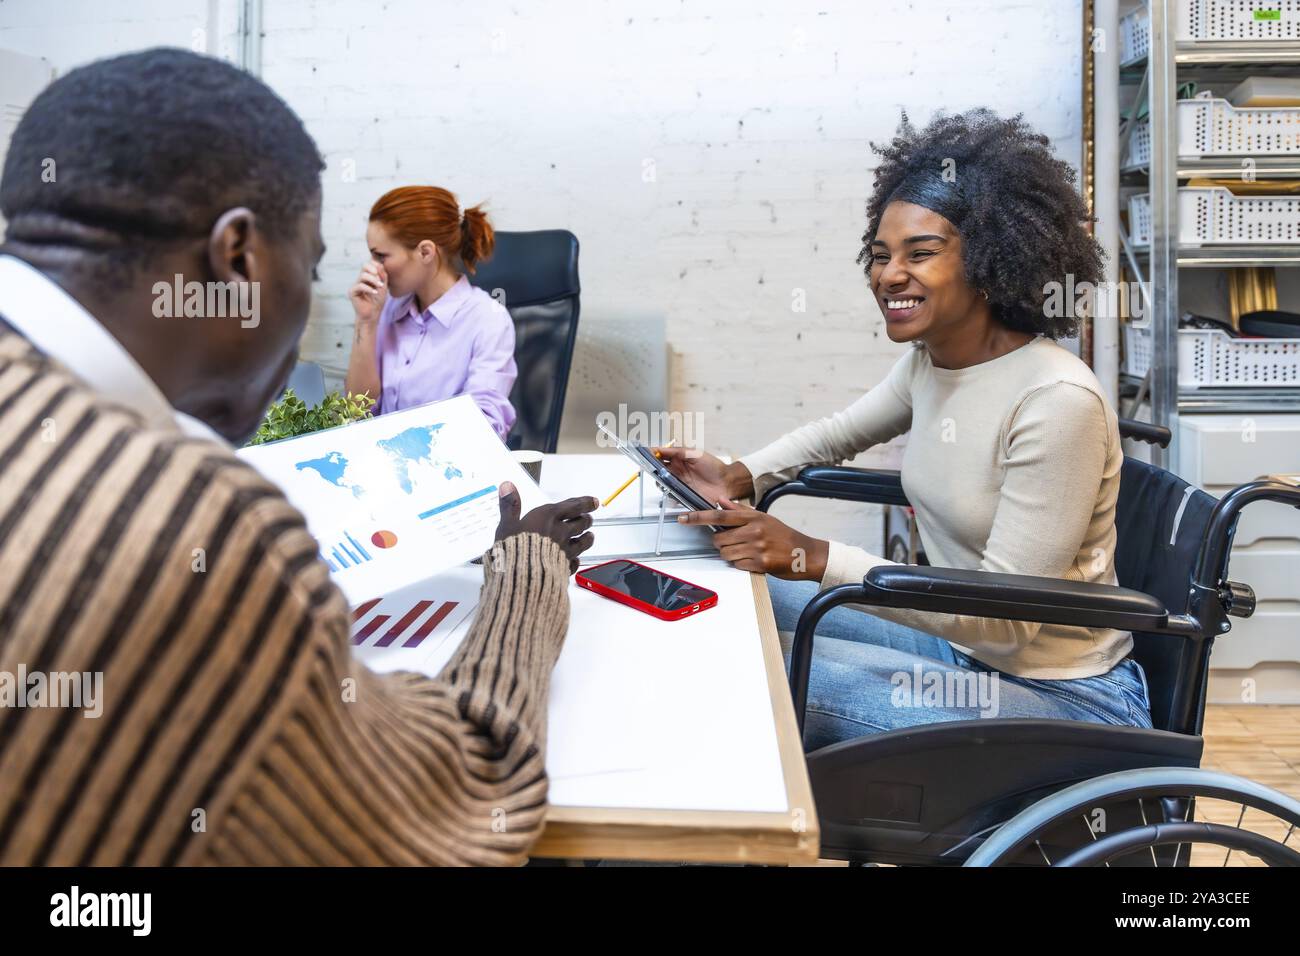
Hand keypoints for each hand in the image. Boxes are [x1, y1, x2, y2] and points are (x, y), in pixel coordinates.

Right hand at [348, 260, 387, 323]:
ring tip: (379, 286)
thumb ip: (382, 275)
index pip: (369, 264)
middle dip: (374, 270)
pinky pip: (360, 286)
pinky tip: (375, 293)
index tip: (382, 273)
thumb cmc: (377, 301)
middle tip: (380, 279)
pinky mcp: (352, 292)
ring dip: (373, 280)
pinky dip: (369, 288)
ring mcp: (355, 285)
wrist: (373, 314)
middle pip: (364, 266)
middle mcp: (360, 279)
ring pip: (362, 275)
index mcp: (367, 277)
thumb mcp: (383, 286)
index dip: (375, 265)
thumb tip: (379, 264)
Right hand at [494, 481, 597, 573]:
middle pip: (581, 523)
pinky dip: (576, 560)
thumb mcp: (506, 525)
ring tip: (589, 536)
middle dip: (586, 519)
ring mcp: (564, 551)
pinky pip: (574, 563)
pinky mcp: (564, 567)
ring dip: (587, 538)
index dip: (585, 502)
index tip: (593, 501)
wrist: (520, 576)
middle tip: (588, 518)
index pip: (572, 506)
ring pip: (583, 542)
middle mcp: (560, 532)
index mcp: (548, 517)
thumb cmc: (512, 549)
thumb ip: (509, 505)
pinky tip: (575, 560)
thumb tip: (507, 486)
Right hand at [653, 446, 753, 502]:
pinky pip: (671, 495)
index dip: (651, 455)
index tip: (644, 453)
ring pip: (662, 483)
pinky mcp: (683, 495)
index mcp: (678, 460)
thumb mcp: (694, 454)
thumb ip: (676, 451)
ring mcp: (679, 484)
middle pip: (658, 471)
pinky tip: (670, 488)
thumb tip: (660, 449)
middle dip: (653, 469)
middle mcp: (676, 472)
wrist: (727, 482)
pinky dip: (668, 492)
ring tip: (662, 477)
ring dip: (660, 480)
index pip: (660, 457)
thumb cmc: (713, 466)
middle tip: (652, 466)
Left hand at [678, 498, 827, 580]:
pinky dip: (741, 564)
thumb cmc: (783, 535)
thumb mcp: (763, 517)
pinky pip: (737, 565)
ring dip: (730, 554)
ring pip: (726, 553)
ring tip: (745, 551)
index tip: (683, 518)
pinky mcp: (760, 564)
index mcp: (753, 517)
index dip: (698, 517)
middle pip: (719, 539)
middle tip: (734, 542)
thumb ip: (740, 510)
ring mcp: (757, 548)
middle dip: (721, 543)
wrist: (805, 553)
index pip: (719, 515)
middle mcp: (754, 531)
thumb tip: (721, 501)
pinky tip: (753, 559)